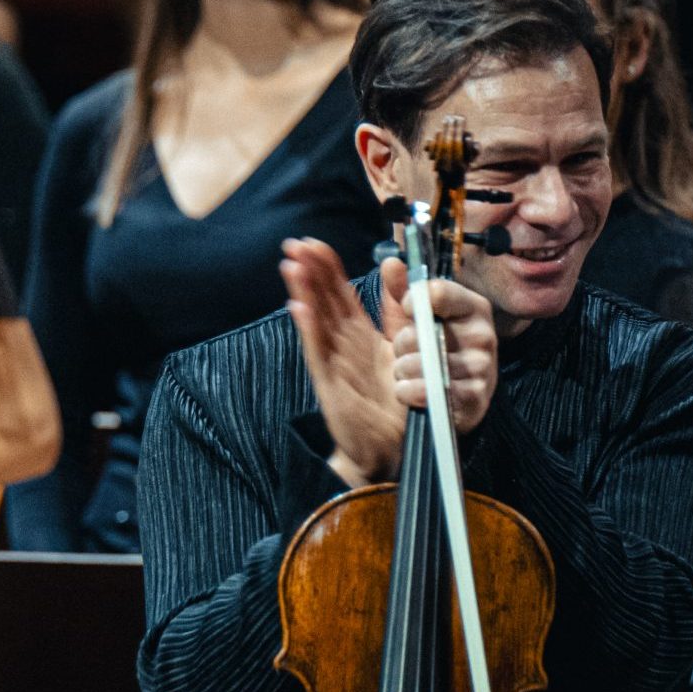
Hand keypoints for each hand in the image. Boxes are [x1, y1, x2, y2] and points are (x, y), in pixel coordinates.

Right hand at [282, 240, 407, 485]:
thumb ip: (399, 308)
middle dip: (310, 272)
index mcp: (358, 334)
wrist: (389, 449)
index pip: (339, 293)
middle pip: (322, 301)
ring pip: (316, 321)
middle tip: (295, 244)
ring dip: (303, 293)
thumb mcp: (401, 345)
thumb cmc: (394, 399)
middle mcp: (342, 344)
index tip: (315, 243)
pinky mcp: (331, 384)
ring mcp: (333, 363)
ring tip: (292, 266)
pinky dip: (309, 330)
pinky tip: (299, 308)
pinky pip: (319, 352)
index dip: (327, 267)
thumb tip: (393, 263)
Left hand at [388, 276, 499, 432]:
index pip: (438, 292)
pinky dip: (410, 392)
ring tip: (407, 372)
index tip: (406, 309)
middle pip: (425, 330)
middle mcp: (484, 335)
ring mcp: (483, 368)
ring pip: (425, 363)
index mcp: (473, 307)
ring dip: (404, 369)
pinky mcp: (475, 399)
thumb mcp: (410, 320)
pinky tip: (408, 390)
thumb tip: (391, 262)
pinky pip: (430, 391)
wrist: (443, 399)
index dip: (413, 300)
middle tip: (406, 350)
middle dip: (404, 342)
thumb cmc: (428, 352)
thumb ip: (400, 290)